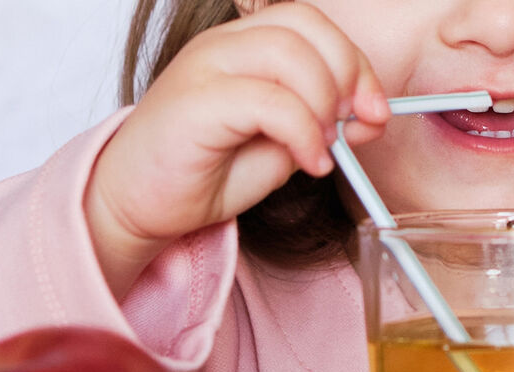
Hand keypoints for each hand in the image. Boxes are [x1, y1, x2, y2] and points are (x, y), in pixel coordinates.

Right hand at [84, 4, 389, 298]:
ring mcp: (205, 67)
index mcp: (243, 46)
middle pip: (306, 27)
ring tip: (322, 151)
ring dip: (324, 107)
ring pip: (291, 55)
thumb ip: (321, 126)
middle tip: (354, 129)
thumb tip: (370, 117)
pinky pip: (270, 101)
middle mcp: (222, 45)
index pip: (312, 24)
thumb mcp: (281, 149)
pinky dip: (304, 133)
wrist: (138, 205)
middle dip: (348, 78)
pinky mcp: (195, 102)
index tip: (375, 110)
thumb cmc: (203, 173)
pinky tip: (308, 164)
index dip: (355, 62)